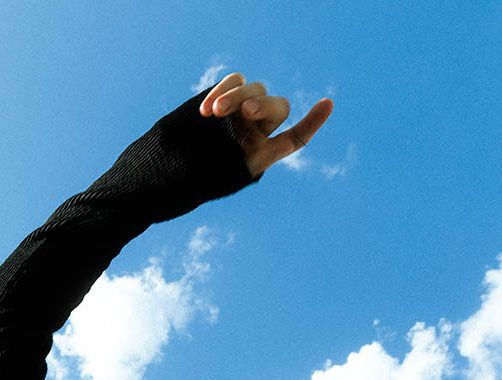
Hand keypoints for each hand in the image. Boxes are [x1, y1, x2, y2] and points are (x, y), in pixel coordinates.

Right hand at [199, 72, 332, 176]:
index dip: (311, 123)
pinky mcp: (225, 94)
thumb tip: (247, 135)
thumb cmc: (198, 176)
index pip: (295, 138)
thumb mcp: (223, 175)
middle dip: (263, 106)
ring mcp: (242, 110)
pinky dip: (221, 91)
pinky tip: (204, 112)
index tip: (328, 104)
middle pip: (278, 107)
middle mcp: (258, 128)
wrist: (173, 163)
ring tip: (215, 112)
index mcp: (264, 152)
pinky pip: (235, 80)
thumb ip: (243, 158)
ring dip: (237, 97)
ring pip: (256, 89)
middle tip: (245, 112)